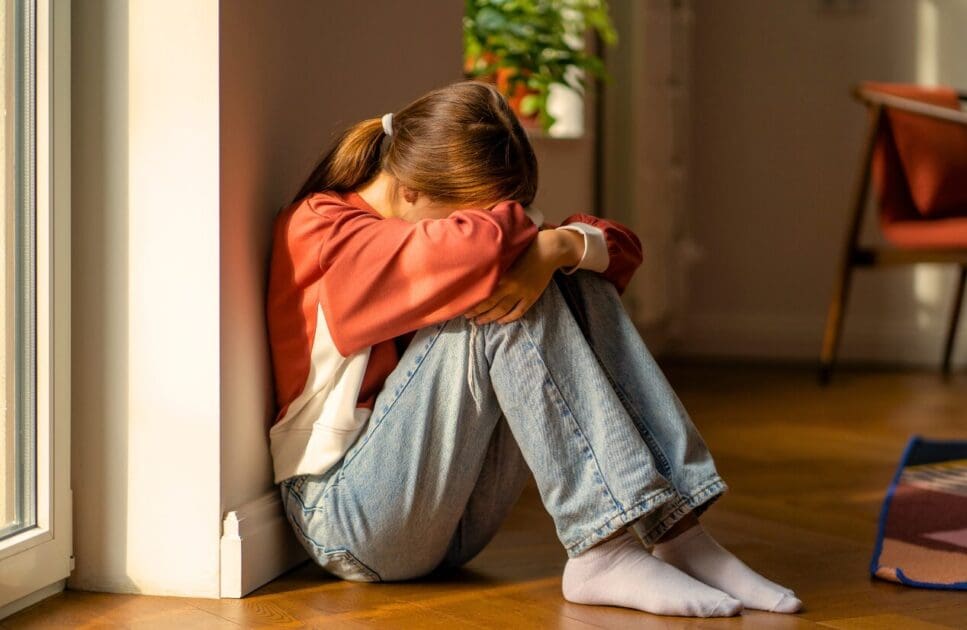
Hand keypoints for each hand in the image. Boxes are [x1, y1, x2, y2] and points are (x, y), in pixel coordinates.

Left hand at [463, 229, 583, 324]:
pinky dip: (509, 318)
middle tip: (467, 317)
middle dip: (478, 311)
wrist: (548, 251)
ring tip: (480, 322)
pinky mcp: (532, 296)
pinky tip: (501, 321)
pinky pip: (519, 311)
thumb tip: (478, 271)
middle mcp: (511, 285)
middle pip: (491, 303)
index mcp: (503, 273)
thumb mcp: (507, 254)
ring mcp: (522, 292)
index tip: (462, 305)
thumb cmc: (525, 248)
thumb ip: (494, 264)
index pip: (484, 291)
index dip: (473, 300)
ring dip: (490, 317)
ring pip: (503, 309)